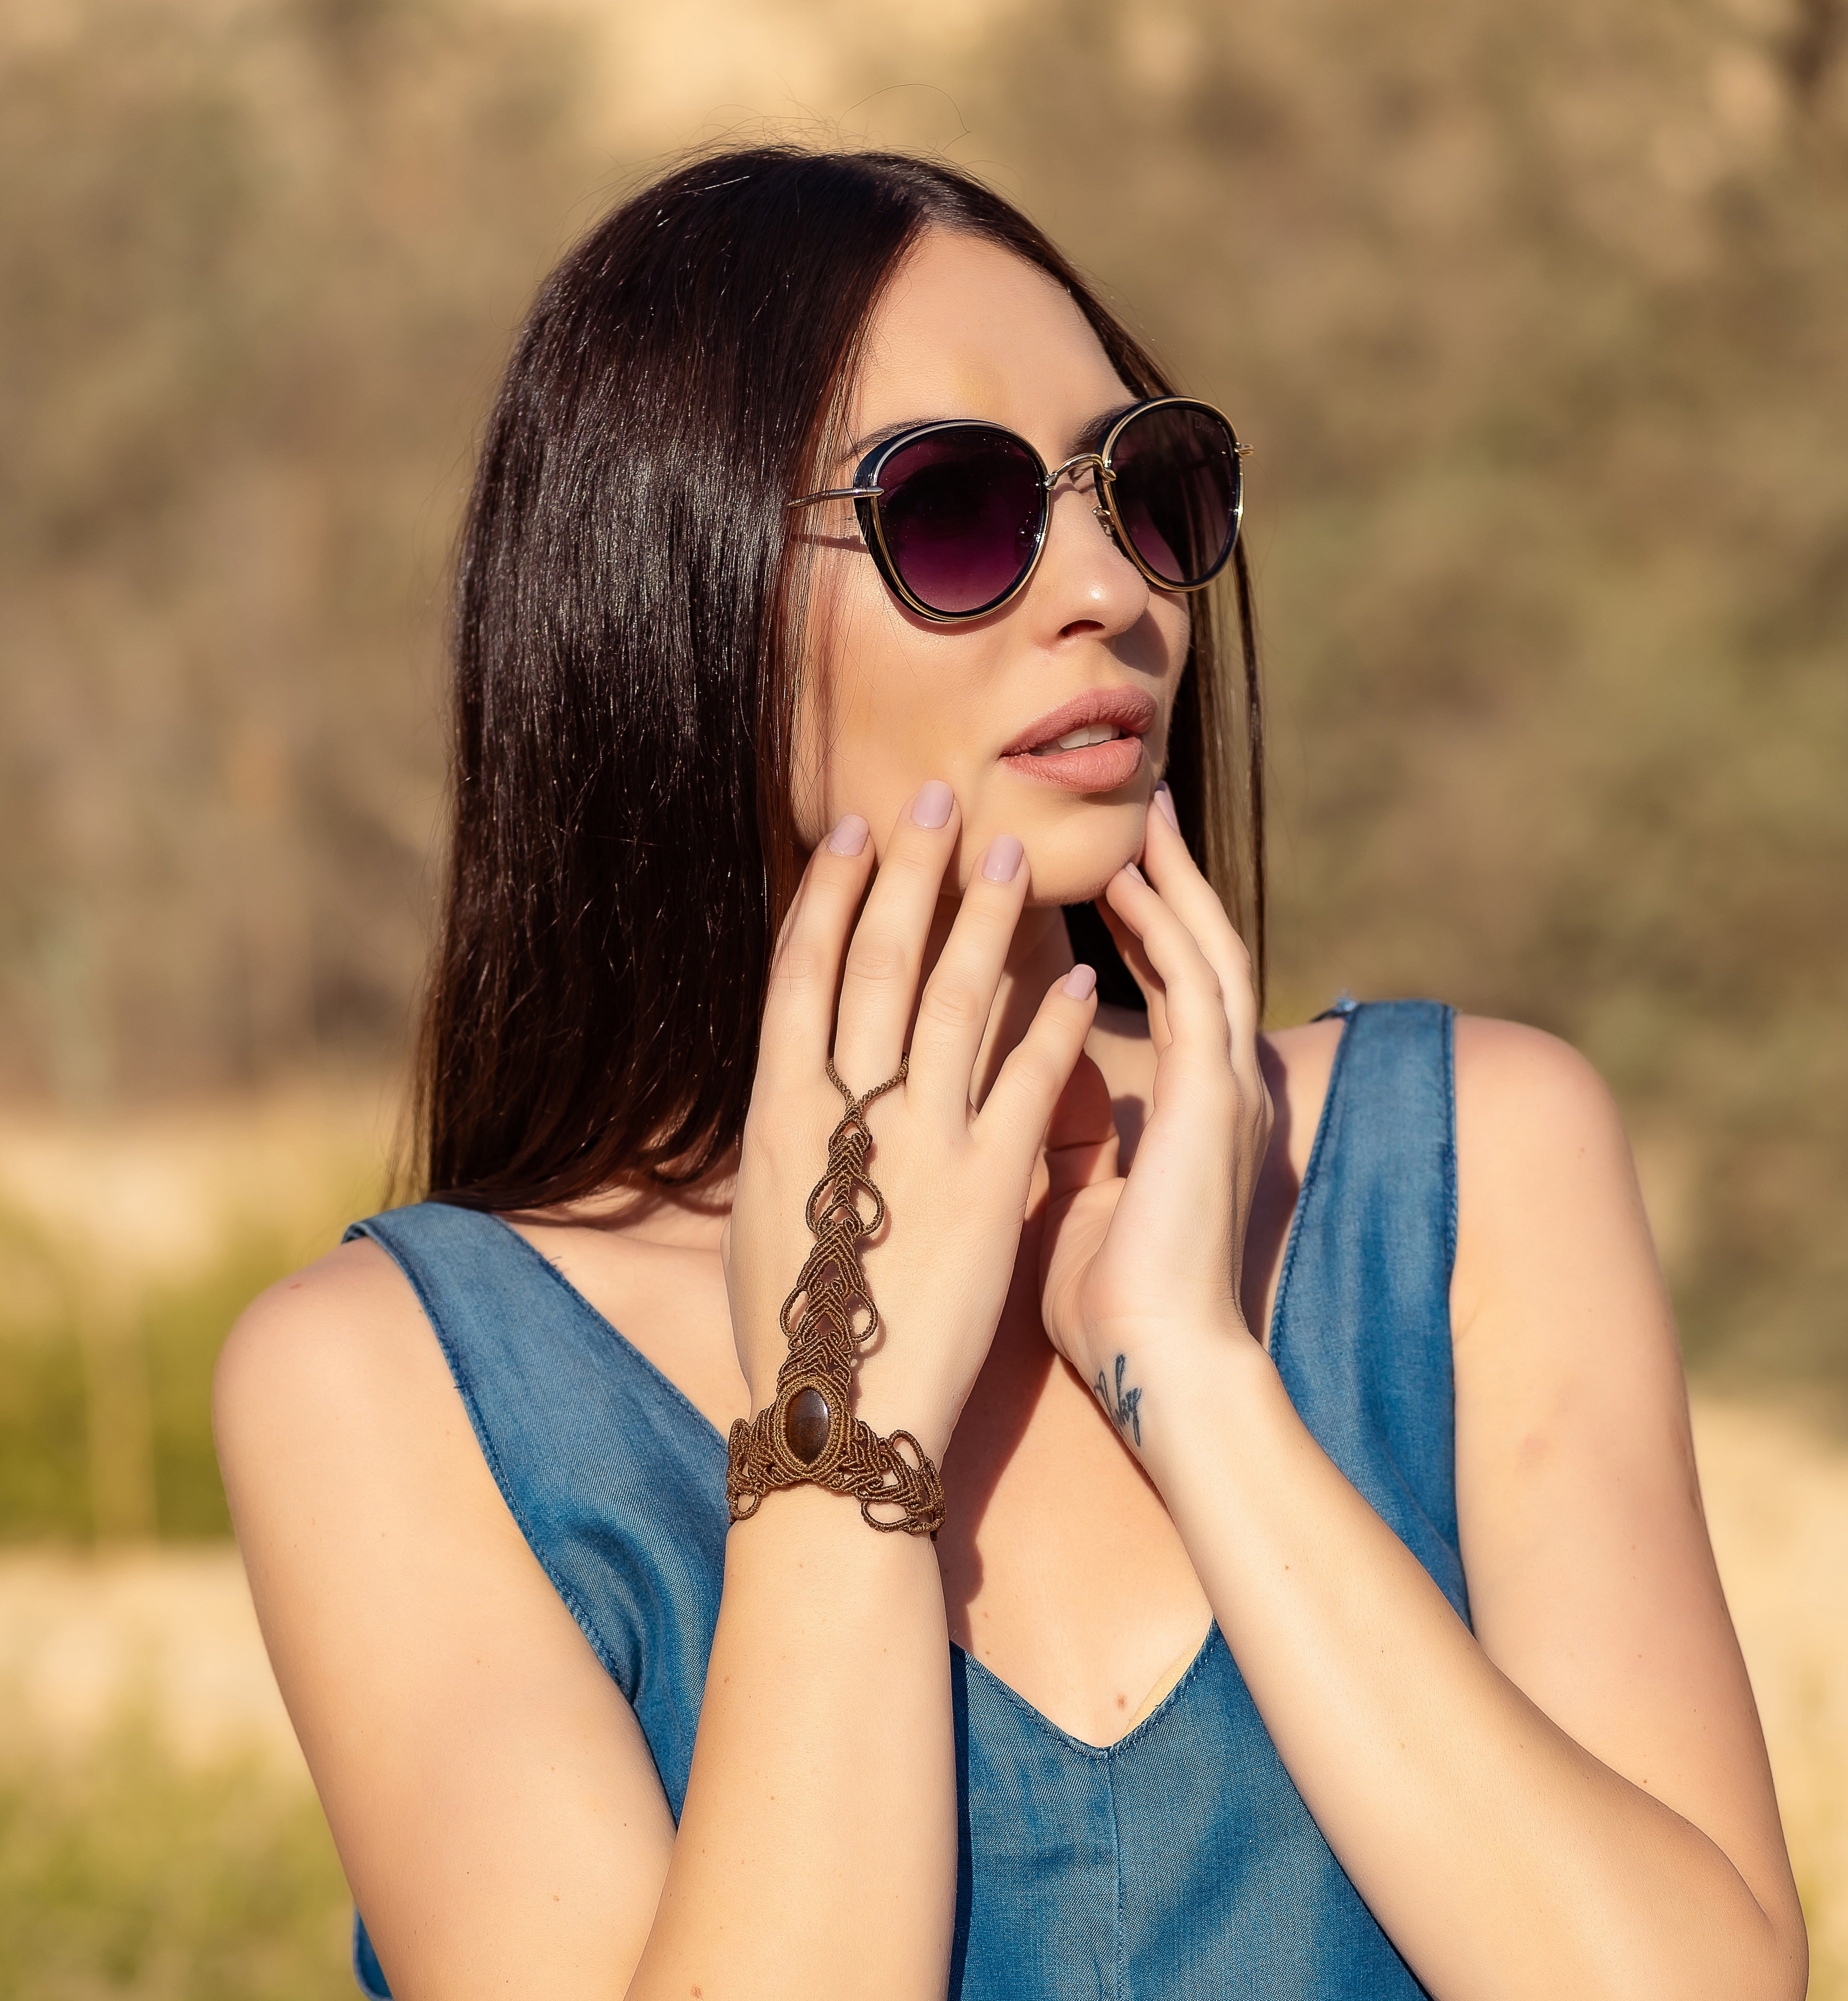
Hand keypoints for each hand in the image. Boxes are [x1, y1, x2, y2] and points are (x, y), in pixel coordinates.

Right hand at [722, 784, 1099, 1463]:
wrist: (840, 1423)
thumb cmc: (790, 1328)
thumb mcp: (761, 1218)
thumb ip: (787, 1138)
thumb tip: (799, 1080)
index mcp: (777, 1115)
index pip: (801, 976)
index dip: (830, 897)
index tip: (854, 833)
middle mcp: (844, 1113)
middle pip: (878, 964)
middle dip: (908, 873)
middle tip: (938, 799)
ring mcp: (920, 1145)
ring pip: (955, 1004)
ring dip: (985, 923)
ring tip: (1012, 860)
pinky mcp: (991, 1187)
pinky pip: (1029, 1086)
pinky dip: (1056, 1028)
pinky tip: (1082, 980)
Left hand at [1037, 789, 1272, 1446]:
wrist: (1157, 1369)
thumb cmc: (1110, 1304)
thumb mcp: (1071, 1196)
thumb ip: (1051, 1137)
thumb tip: (991, 1101)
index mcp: (1183, 1110)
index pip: (1166, 992)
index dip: (1139, 930)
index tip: (1103, 881)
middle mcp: (1214, 1086)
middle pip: (1196, 951)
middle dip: (1168, 880)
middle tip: (1140, 814)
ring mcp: (1221, 1088)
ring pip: (1203, 950)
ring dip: (1169, 881)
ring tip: (1138, 818)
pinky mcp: (1210, 1100)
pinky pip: (1194, 988)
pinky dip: (1162, 929)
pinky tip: (1126, 885)